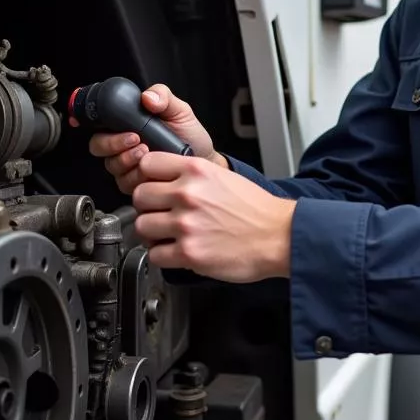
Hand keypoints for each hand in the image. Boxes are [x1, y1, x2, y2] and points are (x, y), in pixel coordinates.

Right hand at [84, 83, 226, 193]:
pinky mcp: (134, 182)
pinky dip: (137, 175)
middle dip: (113, 143)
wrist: (204, 160)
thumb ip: (163, 97)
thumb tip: (147, 96)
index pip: (98, 121)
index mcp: (126, 123)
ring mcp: (126, 164)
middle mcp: (122, 144)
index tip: (88, 122)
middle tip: (135, 138)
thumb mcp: (179, 110)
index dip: (85, 120)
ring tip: (147, 151)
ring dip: (126, 159)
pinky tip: (151, 169)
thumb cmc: (189, 135)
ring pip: (111, 165)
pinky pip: (125, 182)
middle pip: (98, 145)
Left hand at [131, 152, 295, 281]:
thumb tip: (166, 179)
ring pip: (142, 226)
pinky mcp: (189, 253)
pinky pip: (155, 254)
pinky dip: (163, 255)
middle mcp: (188, 194)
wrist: (279, 236)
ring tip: (168, 235)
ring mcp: (186, 224)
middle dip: (147, 207)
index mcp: (197, 171)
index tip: (153, 186)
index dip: (148, 177)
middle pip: (139, 196)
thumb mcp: (224, 177)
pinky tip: (177, 251)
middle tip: (160, 214)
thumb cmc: (256, 210)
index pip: (147, 164)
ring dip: (152, 233)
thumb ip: (192, 175)